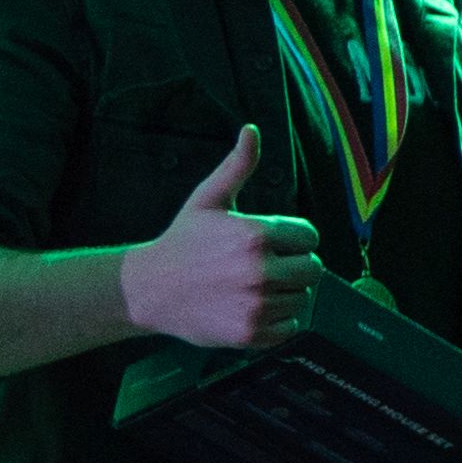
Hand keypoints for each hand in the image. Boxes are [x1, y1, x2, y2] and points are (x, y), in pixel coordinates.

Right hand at [115, 126, 325, 349]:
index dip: (293, 238)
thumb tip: (252, 130)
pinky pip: (290, 326)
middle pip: (312, 269)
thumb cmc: (182, 242)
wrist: (148, 289)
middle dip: (294, 266)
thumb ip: (237, 167)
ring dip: (285, 294)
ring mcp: (257, 304)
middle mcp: (261, 270)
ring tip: (254, 287)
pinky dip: (277, 321)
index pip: (309, 237)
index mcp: (256, 234)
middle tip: (266, 267)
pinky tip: (252, 308)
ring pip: (302, 298)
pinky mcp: (251, 332)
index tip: (271, 243)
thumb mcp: (208, 200)